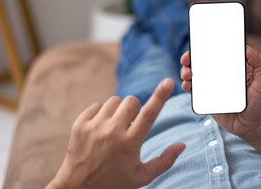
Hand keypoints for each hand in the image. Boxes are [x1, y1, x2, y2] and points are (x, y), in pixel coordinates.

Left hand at [47, 78, 184, 188]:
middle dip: (135, 108)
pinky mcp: (80, 124)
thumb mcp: (142, 176)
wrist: (78, 187)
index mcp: (129, 144)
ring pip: (114, 100)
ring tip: (114, 128)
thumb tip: (182, 145)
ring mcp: (94, 127)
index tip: (168, 81)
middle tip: (131, 124)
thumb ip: (164, 161)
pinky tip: (101, 128)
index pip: (149, 114)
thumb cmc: (115, 182)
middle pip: (131, 100)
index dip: (160, 96)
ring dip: (119, 111)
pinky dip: (102, 113)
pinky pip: (97, 105)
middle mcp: (111, 133)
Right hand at [180, 46, 260, 137]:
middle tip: (186, 59)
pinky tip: (186, 85)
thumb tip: (248, 49)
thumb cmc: (260, 103)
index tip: (198, 44)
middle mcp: (220, 73)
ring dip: (186, 71)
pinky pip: (194, 90)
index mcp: (232, 65)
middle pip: (201, 61)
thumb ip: (260, 65)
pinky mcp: (207, 97)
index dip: (205, 45)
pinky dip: (187, 85)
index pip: (216, 51)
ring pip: (195, 74)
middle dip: (190, 57)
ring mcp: (212, 85)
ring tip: (187, 74)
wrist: (253, 126)